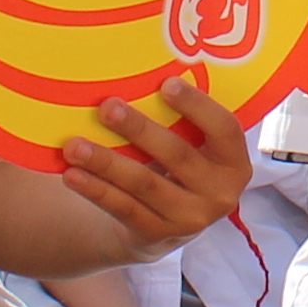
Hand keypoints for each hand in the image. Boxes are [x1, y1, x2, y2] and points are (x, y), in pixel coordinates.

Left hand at [54, 79, 251, 251]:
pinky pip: (123, 209)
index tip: (166, 83)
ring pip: (144, 184)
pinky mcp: (158, 235)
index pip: (224, 129)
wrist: (166, 224)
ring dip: (106, 162)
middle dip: (140, 129)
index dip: (197, 106)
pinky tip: (72, 174)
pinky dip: (96, 190)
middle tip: (106, 107)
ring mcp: (190, 219)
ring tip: (74, 145)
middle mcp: (220, 194)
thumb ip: (184, 121)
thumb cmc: (178, 166)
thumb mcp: (196, 147)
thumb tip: (144, 71)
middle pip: (178, 155)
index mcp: (234, 163)